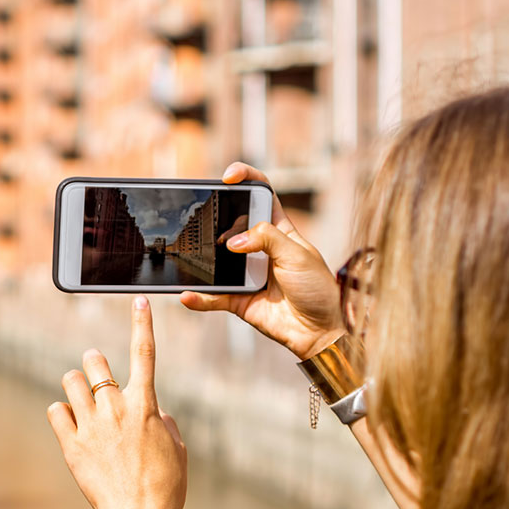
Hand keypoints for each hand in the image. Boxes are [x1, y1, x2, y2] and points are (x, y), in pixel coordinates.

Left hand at [47, 297, 187, 508]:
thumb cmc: (165, 488)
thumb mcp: (176, 450)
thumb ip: (165, 423)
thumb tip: (155, 413)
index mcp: (146, 406)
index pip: (145, 353)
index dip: (143, 323)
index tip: (140, 301)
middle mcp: (116, 408)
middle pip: (94, 361)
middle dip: (93, 362)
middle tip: (94, 373)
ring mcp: (91, 425)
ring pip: (70, 382)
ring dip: (74, 385)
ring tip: (80, 400)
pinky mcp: (71, 444)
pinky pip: (55, 410)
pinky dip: (60, 412)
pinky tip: (68, 422)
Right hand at [179, 162, 345, 360]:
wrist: (320, 331)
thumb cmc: (318, 288)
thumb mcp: (297, 254)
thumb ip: (267, 239)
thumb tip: (233, 241)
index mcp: (279, 230)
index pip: (261, 195)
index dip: (246, 178)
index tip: (228, 177)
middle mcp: (260, 248)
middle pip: (230, 224)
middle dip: (215, 217)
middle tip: (203, 217)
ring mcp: (247, 274)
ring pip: (217, 261)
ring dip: (203, 259)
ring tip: (192, 256)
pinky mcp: (239, 300)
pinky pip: (214, 296)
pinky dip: (200, 298)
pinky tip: (188, 295)